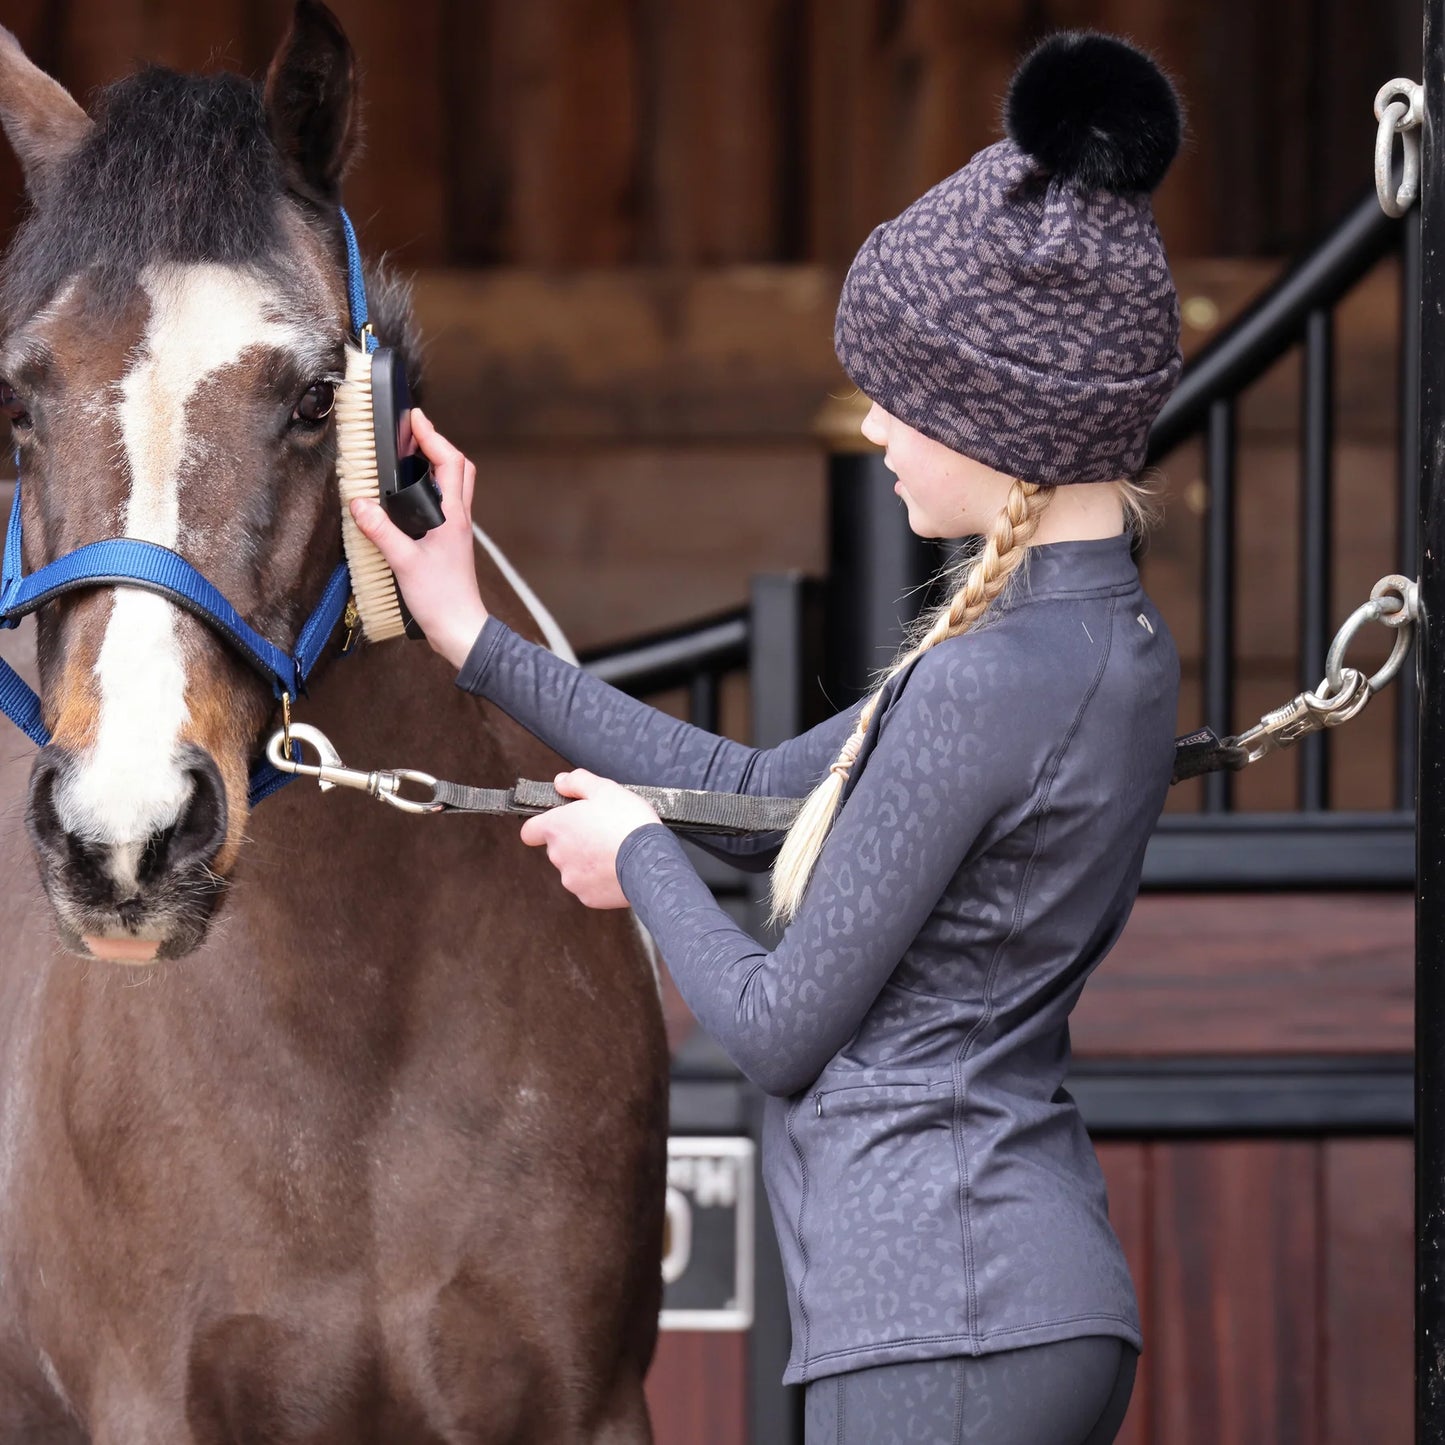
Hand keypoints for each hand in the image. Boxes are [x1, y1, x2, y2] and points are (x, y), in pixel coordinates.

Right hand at [348, 408, 488, 667]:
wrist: (460, 630)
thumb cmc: (441, 600)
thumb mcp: (404, 563)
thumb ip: (381, 531)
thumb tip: (360, 504)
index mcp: (453, 517)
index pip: (451, 462)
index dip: (433, 437)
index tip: (415, 418)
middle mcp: (459, 519)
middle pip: (459, 469)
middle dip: (438, 445)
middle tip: (413, 434)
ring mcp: (457, 531)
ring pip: (455, 487)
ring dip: (437, 467)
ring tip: (409, 459)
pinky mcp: (450, 545)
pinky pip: (445, 506)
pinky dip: (431, 491)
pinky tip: (410, 500)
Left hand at [519, 769, 661, 908]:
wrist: (650, 861)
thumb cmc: (628, 822)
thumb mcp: (605, 789)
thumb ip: (577, 781)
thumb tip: (560, 782)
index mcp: (556, 827)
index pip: (529, 831)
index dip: (542, 826)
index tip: (560, 823)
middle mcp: (558, 855)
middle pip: (557, 848)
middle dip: (574, 841)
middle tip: (601, 832)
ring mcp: (572, 879)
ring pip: (574, 868)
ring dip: (587, 861)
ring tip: (613, 851)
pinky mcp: (588, 897)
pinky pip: (589, 886)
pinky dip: (600, 879)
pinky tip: (618, 868)